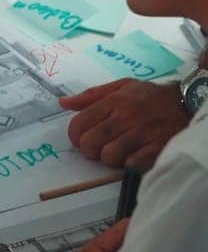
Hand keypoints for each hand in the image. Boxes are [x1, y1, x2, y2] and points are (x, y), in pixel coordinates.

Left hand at [61, 78, 188, 168]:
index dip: (76, 137)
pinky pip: (131, 164)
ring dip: (112, 158)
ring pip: (108, 156)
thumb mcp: (122, 87)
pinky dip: (131, 163)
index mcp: (114, 102)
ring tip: (122, 150)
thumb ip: (91, 95)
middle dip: (92, 149)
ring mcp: (143, 133)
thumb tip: (63, 103)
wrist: (189, 103)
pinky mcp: (158, 147)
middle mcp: (126, 116)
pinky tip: (137, 154)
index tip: (84, 139)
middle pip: (89, 144)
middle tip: (102, 146)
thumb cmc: (151, 97)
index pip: (78, 125)